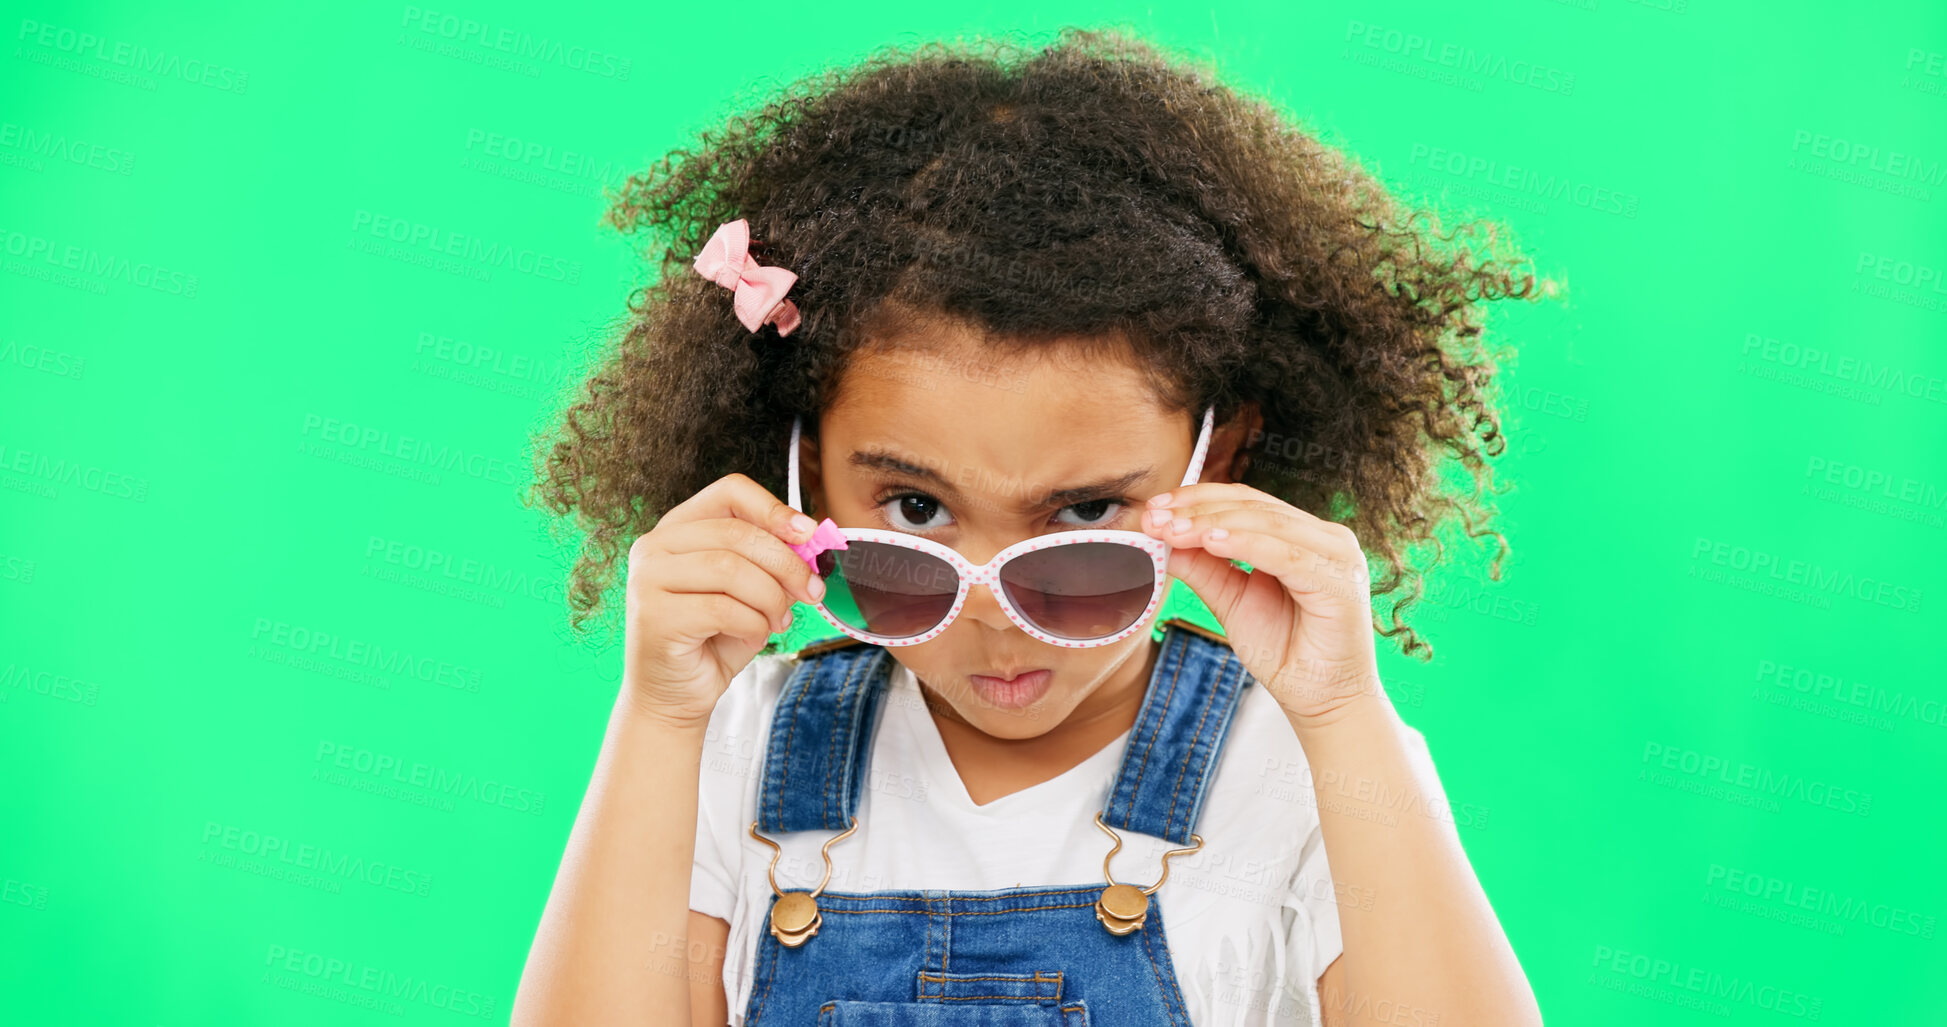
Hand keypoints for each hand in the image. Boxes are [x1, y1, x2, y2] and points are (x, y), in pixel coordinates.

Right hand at [620, 473, 826, 727]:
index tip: (809, 534)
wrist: (676, 696)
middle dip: (786, 564)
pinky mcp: (654, 616)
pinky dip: (753, 624)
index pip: (730, 491)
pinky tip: (754, 635)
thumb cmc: (714, 639)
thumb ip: (773, 562)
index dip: (774, 508)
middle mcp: (654, 546)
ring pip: (731, 569)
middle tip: (812, 591)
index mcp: (679, 528)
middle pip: (738, 533)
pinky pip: (723, 609)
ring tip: (779, 621)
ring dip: (771, 598)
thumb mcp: (753, 591)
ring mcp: (647, 579)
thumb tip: (813, 542)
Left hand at [1140, 483, 1382, 722]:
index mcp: (1303, 537)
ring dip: (1212, 523)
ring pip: (1267, 524)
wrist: (1323, 702)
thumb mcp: (1231, 602)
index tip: (1154, 508)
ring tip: (1172, 530)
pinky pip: (1285, 555)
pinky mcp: (1340, 582)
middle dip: (1198, 509)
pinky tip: (1210, 542)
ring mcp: (1337, 557)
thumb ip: (1204, 568)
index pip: (1246, 502)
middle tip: (1155, 517)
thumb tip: (1165, 539)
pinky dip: (1245, 544)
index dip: (1197, 499)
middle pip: (1254, 506)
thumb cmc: (1284, 653)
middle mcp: (1325, 538)